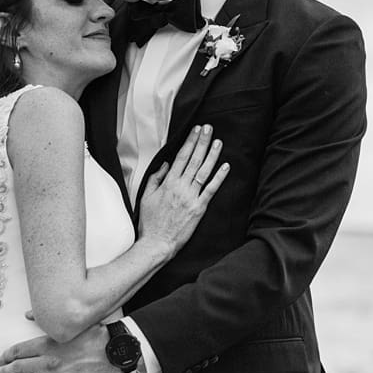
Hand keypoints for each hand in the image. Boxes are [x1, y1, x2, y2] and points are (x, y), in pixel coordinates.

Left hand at [0, 325, 119, 372]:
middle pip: (20, 368)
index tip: (2, 360)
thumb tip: (29, 314)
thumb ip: (47, 321)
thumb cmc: (98, 337)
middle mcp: (50, 361)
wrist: (117, 351)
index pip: (21, 351)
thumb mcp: (73, 323)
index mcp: (50, 343)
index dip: (8, 357)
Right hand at [137, 124, 230, 253]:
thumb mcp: (146, 197)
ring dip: (212, 155)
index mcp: (168, 183)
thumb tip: (166, 165)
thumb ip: (156, 179)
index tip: (195, 130)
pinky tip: (226, 167)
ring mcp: (191, 197)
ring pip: (204, 171)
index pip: (181, 157)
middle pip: (194, 160)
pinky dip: (219, 177)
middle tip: (209, 128)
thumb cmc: (150, 222)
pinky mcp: (199, 209)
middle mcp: (180, 187)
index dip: (190, 142)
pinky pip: (211, 190)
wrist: (156, 243)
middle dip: (202, 142)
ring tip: (218, 142)